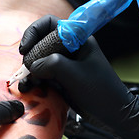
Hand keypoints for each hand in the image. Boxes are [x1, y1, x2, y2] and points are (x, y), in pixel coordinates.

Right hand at [19, 15, 138, 138]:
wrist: (113, 114)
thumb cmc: (100, 91)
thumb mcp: (74, 74)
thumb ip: (50, 64)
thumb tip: (32, 66)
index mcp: (77, 39)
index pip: (49, 24)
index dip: (34, 32)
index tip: (25, 49)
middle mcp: (69, 48)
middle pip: (41, 43)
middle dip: (30, 56)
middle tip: (27, 70)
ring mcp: (65, 64)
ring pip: (40, 60)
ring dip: (30, 71)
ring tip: (27, 84)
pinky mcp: (62, 79)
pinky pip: (43, 75)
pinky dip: (35, 81)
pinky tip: (30, 88)